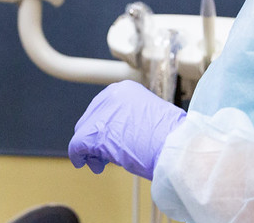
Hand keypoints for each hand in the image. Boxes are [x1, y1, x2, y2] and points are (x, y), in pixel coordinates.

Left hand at [68, 79, 186, 178]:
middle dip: (94, 139)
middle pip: (91, 119)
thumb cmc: (171, 138)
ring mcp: (102, 113)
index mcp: (125, 89)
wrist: (176, 147)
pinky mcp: (95, 133)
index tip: (106, 140)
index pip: (102, 107)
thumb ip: (129, 121)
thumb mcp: (149, 119)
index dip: (103, 127)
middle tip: (102, 156)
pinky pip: (77, 145)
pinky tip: (82, 163)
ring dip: (90, 149)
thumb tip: (117, 135)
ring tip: (101, 163)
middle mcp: (111, 95)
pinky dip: (78, 156)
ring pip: (83, 132)